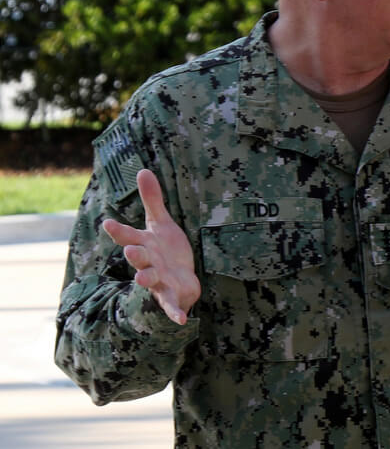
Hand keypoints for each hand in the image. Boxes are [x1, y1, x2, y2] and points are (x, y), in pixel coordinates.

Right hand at [102, 169, 200, 325]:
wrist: (180, 278)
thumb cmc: (167, 250)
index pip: (128, 236)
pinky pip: (171, 306)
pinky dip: (175, 313)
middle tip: (131, 250)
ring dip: (146, 279)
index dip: (119, 231)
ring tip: (142, 278)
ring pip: (149, 280)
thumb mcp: (161, 224)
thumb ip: (152, 200)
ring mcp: (158, 281)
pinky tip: (182, 320)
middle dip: (135, 255)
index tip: (107, 222)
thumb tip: (143, 169)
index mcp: (144, 244)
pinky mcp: (172, 296)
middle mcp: (147, 263)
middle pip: (138, 258)